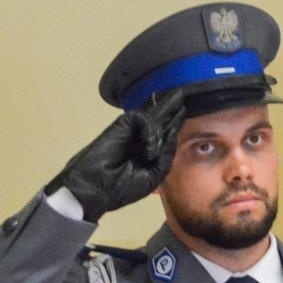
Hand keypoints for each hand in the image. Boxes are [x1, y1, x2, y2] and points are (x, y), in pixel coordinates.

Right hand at [46, 90, 186, 220]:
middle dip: (172, 107)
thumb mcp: (154, 174)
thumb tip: (172, 133)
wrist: (98, 188)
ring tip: (159, 141)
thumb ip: (166, 154)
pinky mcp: (122, 124)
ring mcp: (131, 130)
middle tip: (183, 93)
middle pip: (160, 118)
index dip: (175, 123)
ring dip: (162, 128)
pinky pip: (143, 118)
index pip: (164, 133)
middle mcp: (140, 138)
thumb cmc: (122, 187)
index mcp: (147, 151)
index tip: (185, 112)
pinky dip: (150, 133)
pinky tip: (148, 150)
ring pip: (154, 117)